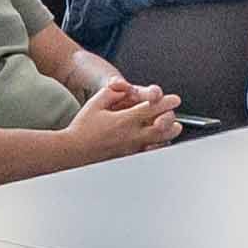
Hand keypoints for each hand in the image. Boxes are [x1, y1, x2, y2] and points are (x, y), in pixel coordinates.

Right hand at [61, 83, 175, 161]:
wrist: (72, 151)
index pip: (152, 109)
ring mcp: (130, 150)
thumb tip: (126, 88)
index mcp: (124, 120)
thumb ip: (113, 93)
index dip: (167, 102)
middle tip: (174, 114)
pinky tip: (159, 144)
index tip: (174, 99)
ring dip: (168, 134)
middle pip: (161, 128)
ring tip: (174, 128)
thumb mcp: (96, 103)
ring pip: (158, 143)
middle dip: (172, 119)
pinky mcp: (127, 159)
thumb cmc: (82, 128)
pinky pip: (148, 154)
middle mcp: (130, 136)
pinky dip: (157, 148)